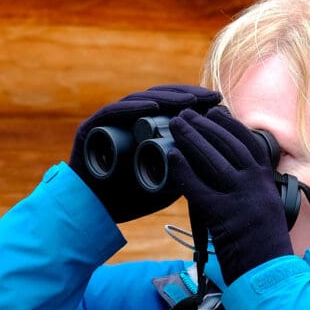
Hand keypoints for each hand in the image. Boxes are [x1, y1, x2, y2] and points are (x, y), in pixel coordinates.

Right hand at [69, 85, 221, 222]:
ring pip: (140, 101)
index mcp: (143, 128)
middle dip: (188, 95)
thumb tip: (213, 157)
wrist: (92, 214)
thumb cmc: (128, 200)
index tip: (218, 102)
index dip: (195, 102)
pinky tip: (153, 106)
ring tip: (189, 101)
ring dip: (166, 98)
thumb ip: (184, 171)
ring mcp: (109, 122)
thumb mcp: (166, 185)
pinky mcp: (91, 127)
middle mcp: (127, 121)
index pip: (172, 107)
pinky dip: (133, 108)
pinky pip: (113, 112)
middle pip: (160, 99)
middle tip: (212, 97)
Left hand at [168, 106, 292, 284]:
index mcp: (268, 182)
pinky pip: (198, 187)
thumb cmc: (266, 247)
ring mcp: (241, 200)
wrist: (270, 275)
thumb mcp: (268, 209)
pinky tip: (171, 157)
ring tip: (177, 126)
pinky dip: (183, 170)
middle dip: (205, 126)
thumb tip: (228, 171)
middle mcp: (257, 186)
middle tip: (186, 115)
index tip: (214, 112)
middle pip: (228, 145)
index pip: (249, 142)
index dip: (229, 125)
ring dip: (191, 140)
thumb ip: (253, 189)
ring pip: (213, 160)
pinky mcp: (223, 216)